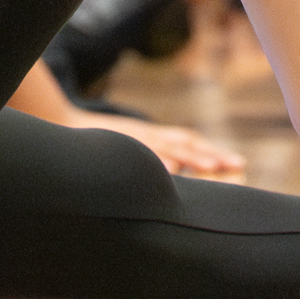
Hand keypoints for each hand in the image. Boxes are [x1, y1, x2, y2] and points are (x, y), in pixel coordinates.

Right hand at [71, 113, 245, 176]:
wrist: (59, 125)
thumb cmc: (94, 142)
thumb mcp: (126, 145)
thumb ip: (148, 156)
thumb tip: (171, 174)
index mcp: (151, 136)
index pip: (187, 141)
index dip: (212, 151)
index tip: (238, 162)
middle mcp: (147, 135)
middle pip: (186, 142)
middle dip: (212, 154)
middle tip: (240, 164)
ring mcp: (133, 139)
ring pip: (167, 147)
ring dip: (192, 156)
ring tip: (215, 166)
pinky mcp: (118, 144)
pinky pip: (140, 153)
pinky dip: (157, 160)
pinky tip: (172, 171)